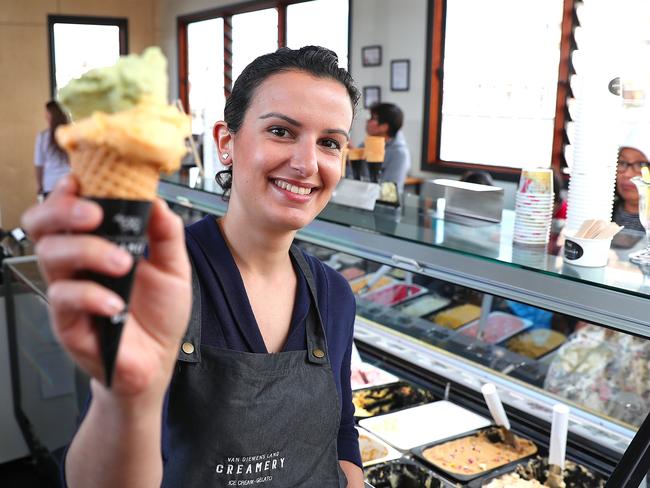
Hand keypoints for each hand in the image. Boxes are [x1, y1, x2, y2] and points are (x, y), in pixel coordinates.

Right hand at [22, 176, 191, 400]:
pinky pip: (65, 298)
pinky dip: (91, 295)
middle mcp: (78, 263)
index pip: (68, 209)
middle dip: (63, 210)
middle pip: (43, 225)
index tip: (82, 180)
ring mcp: (70, 291)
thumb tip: (157, 201)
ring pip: (51, 255)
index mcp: (99, 244)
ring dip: (88, 251)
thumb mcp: (174, 269)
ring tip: (123, 263)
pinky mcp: (68, 321)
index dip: (67, 191)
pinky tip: (115, 303)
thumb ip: (166, 235)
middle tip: (95, 214)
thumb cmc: (160, 315)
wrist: (158, 360)